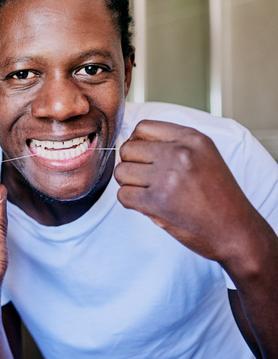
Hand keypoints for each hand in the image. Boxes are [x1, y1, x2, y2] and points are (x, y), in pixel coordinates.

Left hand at [114, 120, 261, 264]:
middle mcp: (180, 153)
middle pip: (128, 149)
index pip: (143, 127)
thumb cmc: (218, 196)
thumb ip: (173, 145)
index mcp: (193, 138)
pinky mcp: (157, 201)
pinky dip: (130, 202)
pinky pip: (122, 195)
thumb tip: (132, 142)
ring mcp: (167, 177)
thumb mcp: (204, 156)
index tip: (143, 157)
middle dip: (131, 164)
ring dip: (129, 184)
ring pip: (121, 172)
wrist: (236, 231)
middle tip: (144, 179)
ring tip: (147, 192)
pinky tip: (147, 205)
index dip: (136, 142)